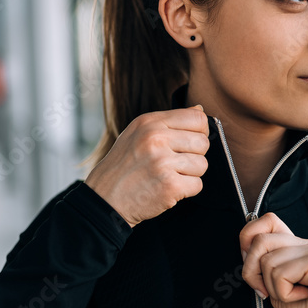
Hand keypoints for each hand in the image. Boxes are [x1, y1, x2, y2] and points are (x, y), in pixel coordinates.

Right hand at [84, 104, 209, 227]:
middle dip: (194, 155)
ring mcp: (163, 162)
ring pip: (202, 165)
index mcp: (150, 123)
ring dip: (190, 175)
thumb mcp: (138, 133)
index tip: (187, 143)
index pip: (197, 118)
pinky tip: (168, 188)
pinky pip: (197, 185)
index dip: (199, 132)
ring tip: (168, 176)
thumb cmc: (123, 167)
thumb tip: (200, 108)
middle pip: (203, 142)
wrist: (105, 199)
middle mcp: (156, 139)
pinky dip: (186, 191)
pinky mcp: (169, 185)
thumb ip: (169, 121)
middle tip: (174, 164)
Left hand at [239, 212, 307, 307]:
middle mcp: (304, 243)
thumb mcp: (277, 289)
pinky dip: (285, 293)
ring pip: (268, 261)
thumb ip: (264, 270)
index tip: (252, 267)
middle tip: (264, 291)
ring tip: (292, 295)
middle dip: (251, 271)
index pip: (267, 221)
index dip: (249, 238)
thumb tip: (245, 257)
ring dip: (273, 287)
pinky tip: (303, 296)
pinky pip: (282, 274)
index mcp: (295, 246)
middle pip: (260, 240)